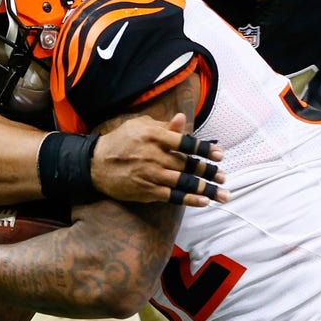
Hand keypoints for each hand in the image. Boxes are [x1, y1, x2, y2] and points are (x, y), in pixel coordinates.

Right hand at [92, 113, 227, 207]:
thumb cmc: (121, 141)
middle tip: (224, 176)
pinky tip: (203, 201)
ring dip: (206, 189)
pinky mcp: (146, 191)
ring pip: (184, 182)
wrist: (95, 164)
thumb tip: (182, 119)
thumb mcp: (140, 126)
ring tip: (223, 194)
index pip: (185, 142)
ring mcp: (151, 175)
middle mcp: (154, 156)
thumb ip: (163, 126)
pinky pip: (172, 196)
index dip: (204, 149)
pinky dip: (189, 199)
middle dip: (209, 172)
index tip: (220, 155)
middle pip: (188, 164)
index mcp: (154, 136)